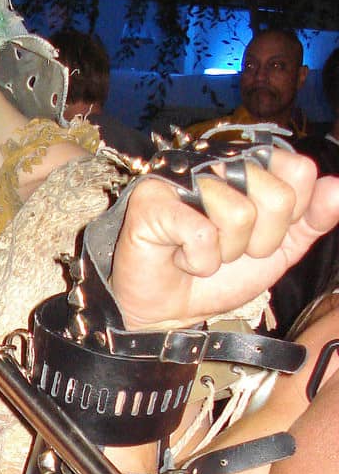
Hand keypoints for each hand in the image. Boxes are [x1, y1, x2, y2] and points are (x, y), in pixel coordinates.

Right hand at [108, 149, 338, 330]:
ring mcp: (184, 178)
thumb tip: (336, 188)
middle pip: (276, 195)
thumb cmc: (219, 275)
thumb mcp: (279, 251)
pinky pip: (202, 235)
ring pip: (239, 215)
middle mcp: (219, 164)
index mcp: (252, 167)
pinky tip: (180, 257)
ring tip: (202, 253)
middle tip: (230, 249)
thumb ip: (312, 220)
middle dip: (259, 241)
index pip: (299, 171)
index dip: (289, 216)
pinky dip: (197, 261)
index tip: (262, 234)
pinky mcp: (153, 200)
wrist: (170, 310)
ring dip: (224, 254)